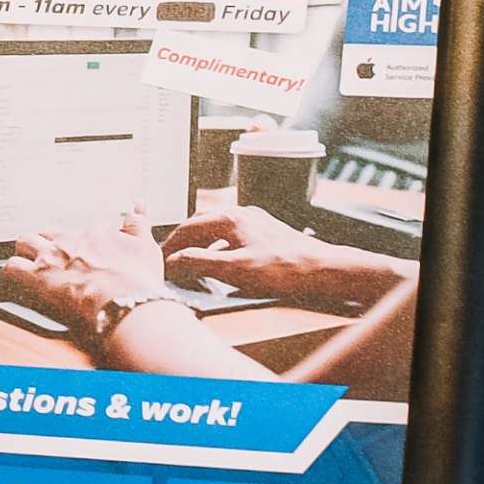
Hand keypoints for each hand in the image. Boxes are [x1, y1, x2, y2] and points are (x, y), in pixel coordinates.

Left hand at [0, 233, 140, 347]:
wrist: (126, 303)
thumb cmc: (139, 281)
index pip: (74, 232)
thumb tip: (138, 206)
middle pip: (44, 234)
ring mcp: (51, 258)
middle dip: (43, 245)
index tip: (78, 259)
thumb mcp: (146, 247)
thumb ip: (138, 224)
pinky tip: (16, 282)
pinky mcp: (36, 278)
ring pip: (24, 243)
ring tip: (29, 268)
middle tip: (49, 262)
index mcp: (92, 234)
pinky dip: (11, 275)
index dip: (74, 247)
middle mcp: (69, 241)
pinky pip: (10, 268)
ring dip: (25, 255)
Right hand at [150, 204, 404, 309]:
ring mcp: (256, 221)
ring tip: (191, 259)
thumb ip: (200, 263)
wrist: (323, 270)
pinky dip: (219, 245)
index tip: (160, 257)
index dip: (171, 243)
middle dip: (184, 240)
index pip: (189, 227)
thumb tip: (173, 261)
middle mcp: (243, 213)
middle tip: (170, 258)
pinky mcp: (267, 232)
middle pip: (202, 224)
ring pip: (218, 228)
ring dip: (201, 242)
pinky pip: (233, 234)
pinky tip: (222, 259)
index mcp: (231, 218)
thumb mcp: (235, 270)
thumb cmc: (284, 269)